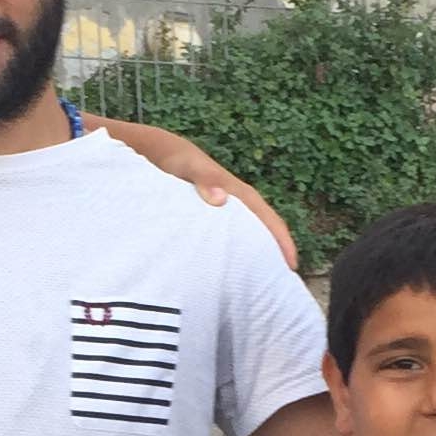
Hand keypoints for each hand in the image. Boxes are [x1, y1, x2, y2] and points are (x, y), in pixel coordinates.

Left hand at [92, 118, 300, 269]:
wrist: (145, 150)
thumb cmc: (168, 157)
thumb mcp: (184, 165)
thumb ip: (202, 179)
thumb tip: (222, 200)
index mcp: (231, 190)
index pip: (263, 214)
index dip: (279, 237)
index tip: (290, 263)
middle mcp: (229, 201)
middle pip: (258, 228)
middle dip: (273, 252)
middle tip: (282, 285)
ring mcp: (216, 209)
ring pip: (242, 233)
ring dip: (253, 254)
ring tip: (259, 284)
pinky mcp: (201, 217)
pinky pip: (223, 236)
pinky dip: (230, 252)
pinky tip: (226, 272)